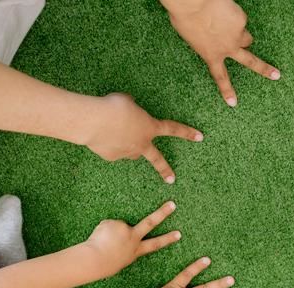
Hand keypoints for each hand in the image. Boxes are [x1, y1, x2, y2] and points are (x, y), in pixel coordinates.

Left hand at [83, 201, 180, 277]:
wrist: (94, 260)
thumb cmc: (104, 264)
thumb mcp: (119, 259)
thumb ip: (125, 246)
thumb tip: (123, 233)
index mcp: (135, 251)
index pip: (155, 244)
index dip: (167, 239)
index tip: (178, 234)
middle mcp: (133, 239)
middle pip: (150, 223)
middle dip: (162, 213)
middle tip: (172, 204)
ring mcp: (124, 229)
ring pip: (118, 226)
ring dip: (108, 232)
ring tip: (101, 241)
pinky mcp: (114, 223)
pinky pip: (107, 224)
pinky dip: (102, 229)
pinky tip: (98, 237)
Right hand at [87, 93, 202, 183]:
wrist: (94, 120)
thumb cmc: (113, 107)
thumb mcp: (126, 101)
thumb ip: (132, 107)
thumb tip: (129, 109)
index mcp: (150, 127)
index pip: (172, 129)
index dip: (187, 132)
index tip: (200, 137)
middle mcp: (141, 144)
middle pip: (156, 160)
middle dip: (165, 170)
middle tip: (172, 180)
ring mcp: (127, 153)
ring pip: (129, 151)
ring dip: (125, 144)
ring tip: (113, 131)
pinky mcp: (112, 157)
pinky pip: (112, 150)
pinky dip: (108, 143)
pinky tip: (100, 135)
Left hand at [162, 0, 279, 106]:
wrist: (194, 4)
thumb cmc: (185, 18)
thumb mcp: (192, 36)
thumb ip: (205, 42)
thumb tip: (214, 37)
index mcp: (211, 55)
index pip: (221, 77)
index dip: (227, 90)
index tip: (233, 103)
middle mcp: (228, 48)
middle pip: (251, 62)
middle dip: (265, 69)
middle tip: (276, 75)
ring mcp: (238, 36)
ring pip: (246, 37)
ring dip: (241, 34)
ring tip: (229, 25)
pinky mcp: (241, 21)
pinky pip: (239, 19)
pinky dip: (232, 16)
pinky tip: (223, 11)